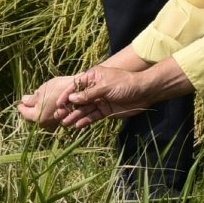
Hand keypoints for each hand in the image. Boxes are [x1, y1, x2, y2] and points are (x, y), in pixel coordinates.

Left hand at [17, 73, 79, 126]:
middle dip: (30, 109)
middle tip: (27, 101)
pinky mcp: (64, 118)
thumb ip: (31, 99)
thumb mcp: (41, 92)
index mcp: (38, 117)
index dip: (21, 108)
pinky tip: (48, 102)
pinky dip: (48, 110)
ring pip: (44, 117)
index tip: (19, 103)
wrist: (78, 89)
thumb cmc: (57, 89)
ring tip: (38, 100)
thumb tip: (24, 101)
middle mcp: (47, 123)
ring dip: (40, 109)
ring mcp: (56, 122)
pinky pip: (52, 115)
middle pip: (35, 117)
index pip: (26, 114)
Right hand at [60, 57, 189, 127]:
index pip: (76, 86)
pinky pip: (93, 116)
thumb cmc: (125, 83)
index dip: (67, 94)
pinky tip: (78, 125)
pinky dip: (86, 120)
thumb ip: (89, 94)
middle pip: (79, 99)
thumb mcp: (105, 87)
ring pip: (85, 109)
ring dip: (75, 115)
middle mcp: (94, 88)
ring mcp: (100, 100)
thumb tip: (72, 98)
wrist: (144, 92)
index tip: (58, 103)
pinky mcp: (106, 110)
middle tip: (59, 115)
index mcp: (93, 77)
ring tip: (66, 123)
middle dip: (69, 107)